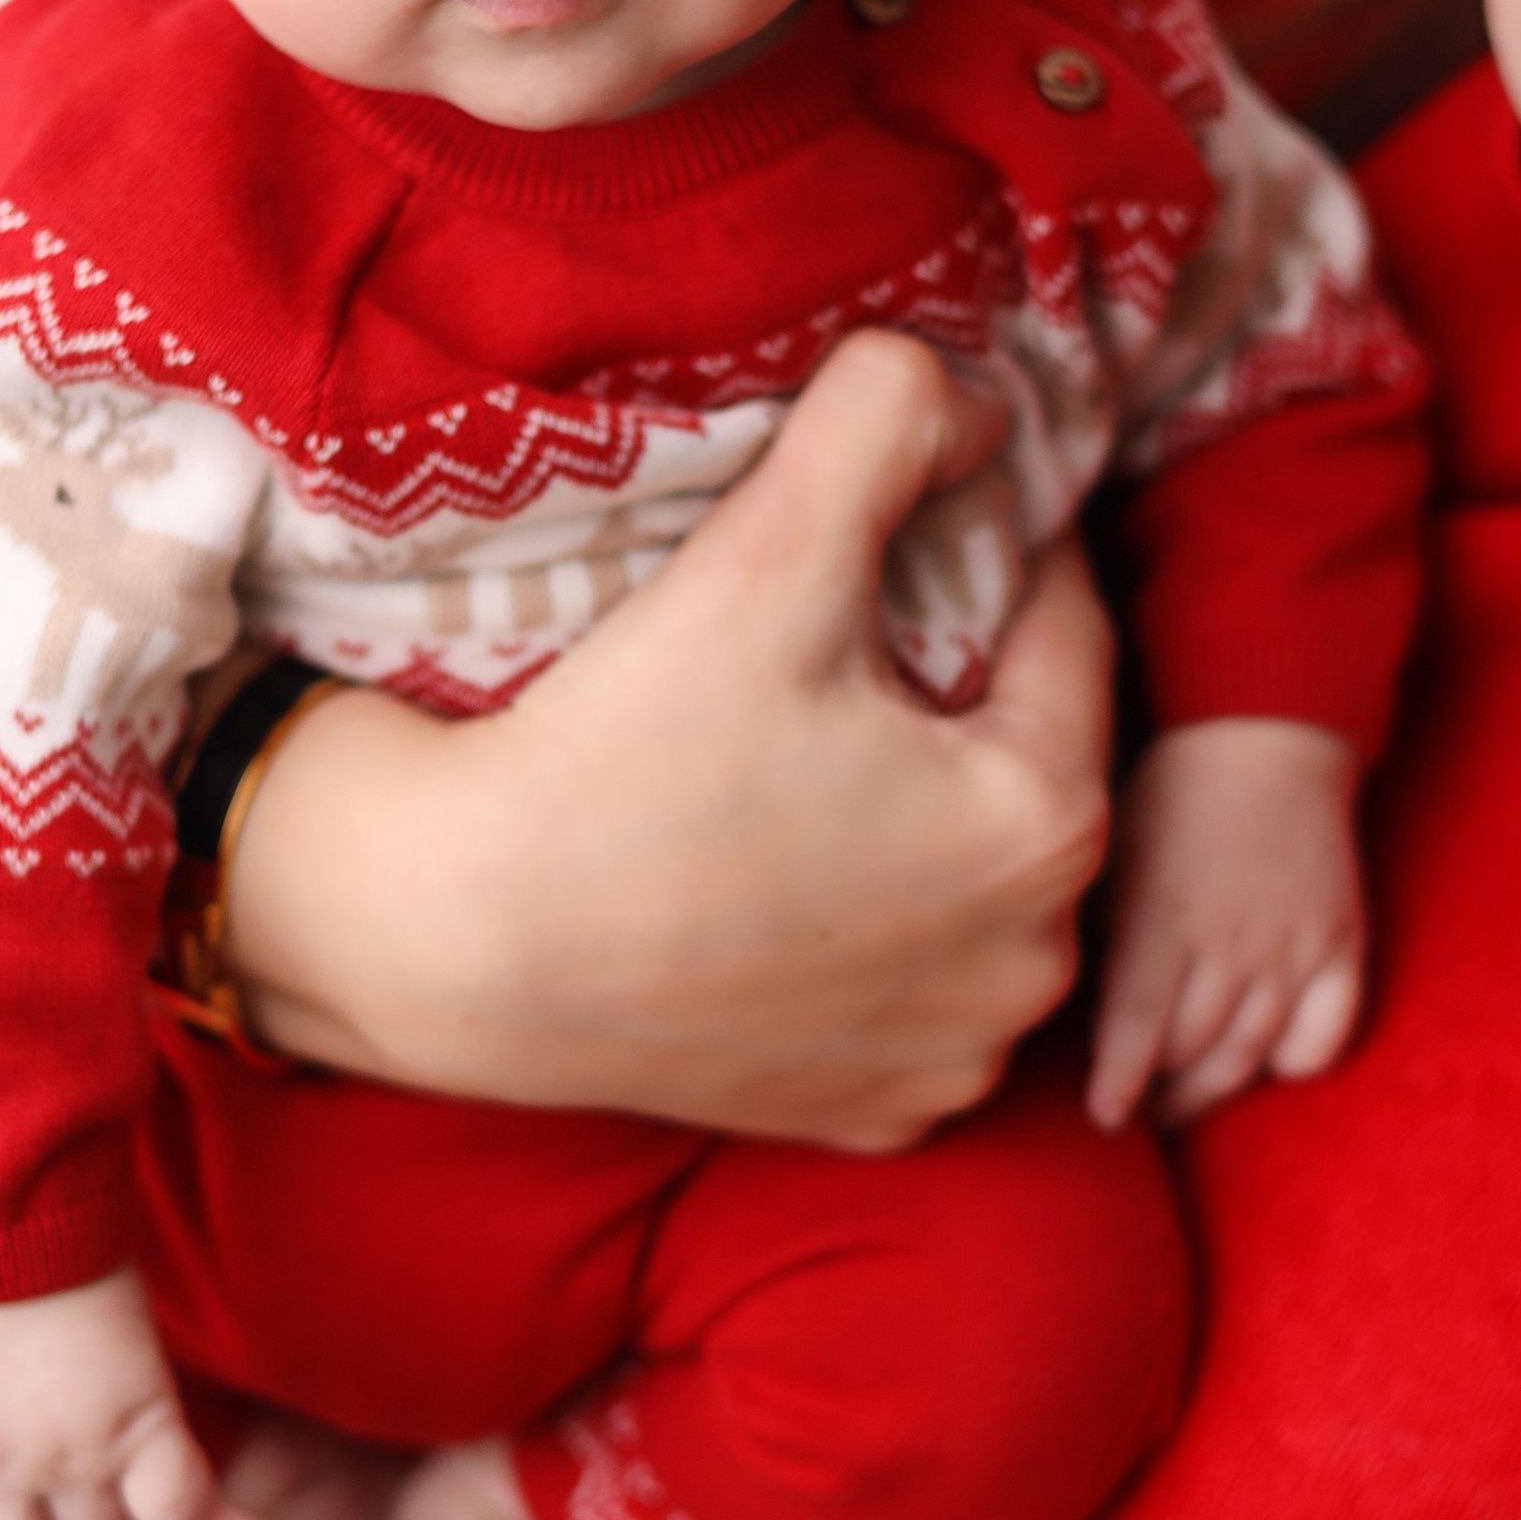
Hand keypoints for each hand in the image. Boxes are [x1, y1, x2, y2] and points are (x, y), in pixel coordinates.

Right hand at [0, 1268, 214, 1519]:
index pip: (183, 1519)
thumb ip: (132, 1390)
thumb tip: (134, 1434)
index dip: (167, 1511)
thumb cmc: (64, 1239)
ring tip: (1, 1484)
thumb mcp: (129, 1321)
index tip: (150, 1490)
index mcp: (144, 1422)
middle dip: (87, 1512)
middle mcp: (77, 1459)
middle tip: (66, 1467)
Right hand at [230, 332, 1115, 1151]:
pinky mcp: (868, 1119)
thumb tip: (985, 401)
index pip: (1063, 622)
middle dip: (959, 686)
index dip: (991, 542)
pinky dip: (867, 930)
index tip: (915, 508)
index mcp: (1044, 822)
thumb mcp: (766, 548)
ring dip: (921, 812)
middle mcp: (1031, 963)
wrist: (457, 941)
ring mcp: (949, 1060)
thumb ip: (892, 420)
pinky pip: (906, 987)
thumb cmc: (618, 753)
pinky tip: (781, 876)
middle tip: (842, 629)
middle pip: (1022, 759)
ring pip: (971, 881)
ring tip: (810, 749)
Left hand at [1088, 719, 1364, 1128]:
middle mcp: (1231, 944)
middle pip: (1196, 1052)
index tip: (1106, 1115)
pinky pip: (1327, 1031)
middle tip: (1140, 1112)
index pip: (1137, 1030)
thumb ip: (1100, 926)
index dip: (1120, 1083)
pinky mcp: (1340, 942)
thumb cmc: (1170, 783)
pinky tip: (1269, 1064)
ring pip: (1255, 1052)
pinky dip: (1298, 1059)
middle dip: (1162, 1092)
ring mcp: (1292, 947)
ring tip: (1186, 1105)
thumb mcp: (1110, 847)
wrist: (1264, 730)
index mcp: (1162, 919)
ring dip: (1217, 1088)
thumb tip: (1075, 998)